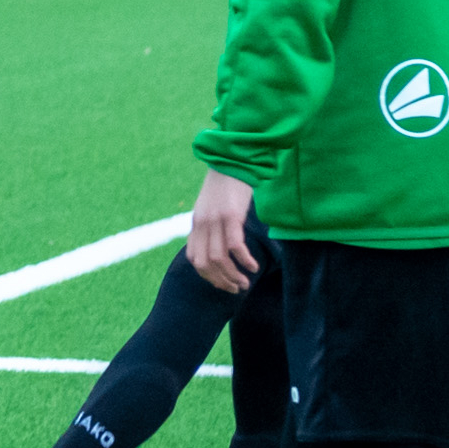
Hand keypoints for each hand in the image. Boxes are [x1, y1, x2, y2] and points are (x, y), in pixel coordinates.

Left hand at [185, 171, 260, 294]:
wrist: (232, 157)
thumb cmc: (228, 183)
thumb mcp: (213, 206)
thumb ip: (212, 224)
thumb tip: (221, 245)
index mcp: (197, 224)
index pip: (194, 259)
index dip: (208, 276)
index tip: (223, 283)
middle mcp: (202, 224)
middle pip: (205, 264)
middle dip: (221, 282)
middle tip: (236, 289)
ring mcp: (215, 220)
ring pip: (219, 259)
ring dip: (233, 276)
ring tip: (246, 283)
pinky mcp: (231, 215)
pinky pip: (234, 246)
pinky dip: (243, 260)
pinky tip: (253, 266)